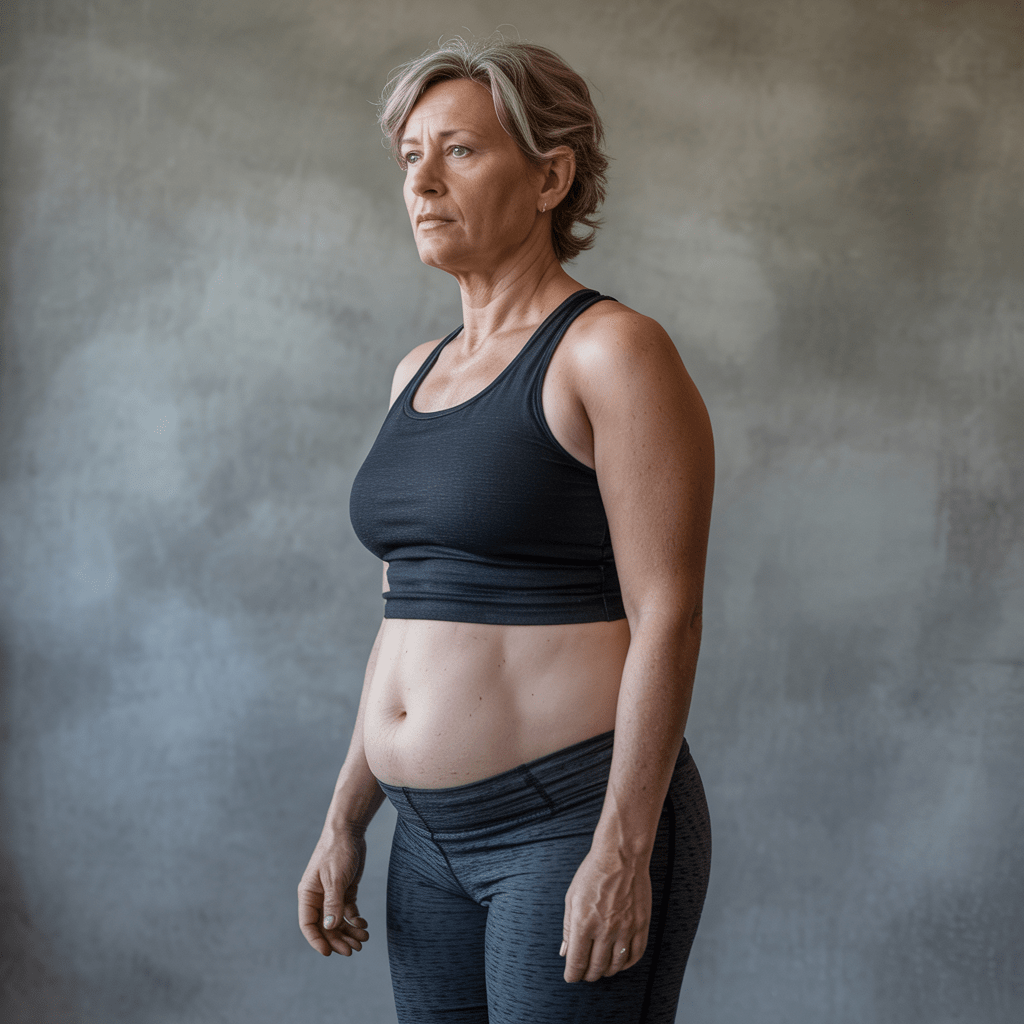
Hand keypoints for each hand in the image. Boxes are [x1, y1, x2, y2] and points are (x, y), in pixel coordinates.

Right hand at [298, 828, 370, 956]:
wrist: (349, 831)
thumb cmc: (337, 851)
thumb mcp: (335, 878)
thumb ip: (333, 903)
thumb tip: (330, 928)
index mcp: (308, 894)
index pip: (308, 924)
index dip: (317, 940)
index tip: (329, 953)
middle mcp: (319, 897)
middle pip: (326, 926)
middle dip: (338, 940)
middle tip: (353, 951)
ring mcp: (332, 894)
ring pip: (338, 921)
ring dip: (349, 932)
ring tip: (363, 940)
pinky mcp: (345, 890)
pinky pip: (348, 911)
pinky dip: (355, 920)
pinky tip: (363, 925)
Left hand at [560, 845, 651, 982]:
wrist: (621, 855)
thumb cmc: (592, 873)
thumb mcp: (572, 897)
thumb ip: (567, 928)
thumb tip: (565, 952)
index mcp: (583, 923)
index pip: (577, 963)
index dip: (572, 975)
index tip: (571, 977)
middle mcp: (604, 930)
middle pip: (596, 968)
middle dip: (588, 975)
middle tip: (585, 973)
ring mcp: (625, 928)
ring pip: (616, 965)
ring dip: (606, 971)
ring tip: (601, 968)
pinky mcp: (641, 925)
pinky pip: (635, 955)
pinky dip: (627, 964)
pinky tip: (620, 962)